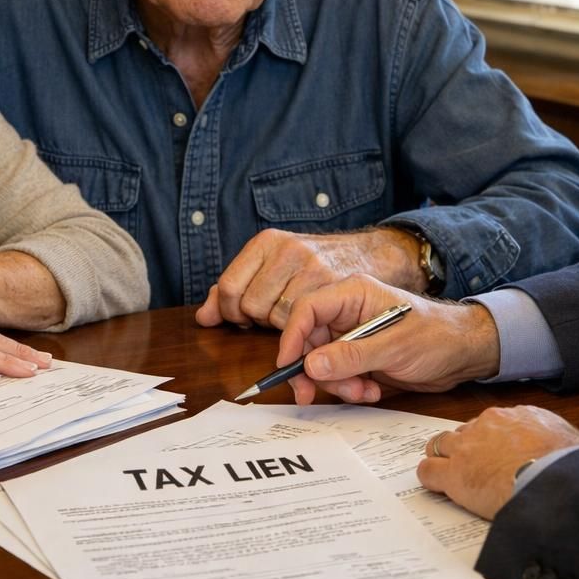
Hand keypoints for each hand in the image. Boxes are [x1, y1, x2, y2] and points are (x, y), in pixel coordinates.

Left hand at [196, 228, 422, 329]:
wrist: (375, 254)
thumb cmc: (319, 265)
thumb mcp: (275, 266)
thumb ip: (237, 289)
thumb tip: (203, 317)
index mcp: (269, 241)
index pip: (230, 287)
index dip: (232, 312)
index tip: (244, 321)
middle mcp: (289, 250)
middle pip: (251, 306)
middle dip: (259, 323)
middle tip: (274, 322)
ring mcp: (314, 267)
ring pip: (279, 318)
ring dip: (285, 332)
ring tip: (297, 325)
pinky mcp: (337, 286)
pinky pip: (308, 323)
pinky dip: (307, 336)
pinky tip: (314, 330)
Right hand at [274, 274, 500, 404]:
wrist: (463, 353)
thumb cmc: (436, 337)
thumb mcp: (394, 347)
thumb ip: (351, 356)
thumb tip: (310, 365)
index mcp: (353, 294)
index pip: (306, 309)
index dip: (291, 337)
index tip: (289, 366)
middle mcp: (347, 313)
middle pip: (308, 341)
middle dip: (316, 371)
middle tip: (317, 394)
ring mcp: (351, 335)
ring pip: (321, 363)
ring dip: (337, 384)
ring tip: (364, 391)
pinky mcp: (358, 356)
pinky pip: (338, 375)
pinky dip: (349, 388)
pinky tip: (372, 391)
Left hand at [417, 406, 578, 518]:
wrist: (556, 480)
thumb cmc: (570, 466)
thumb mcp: (569, 441)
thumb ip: (556, 440)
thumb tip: (562, 451)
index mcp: (518, 415)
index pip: (493, 424)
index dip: (491, 441)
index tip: (495, 454)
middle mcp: (489, 424)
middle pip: (465, 431)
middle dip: (465, 448)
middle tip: (473, 467)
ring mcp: (469, 447)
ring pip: (440, 445)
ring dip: (444, 459)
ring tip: (449, 476)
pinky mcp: (455, 473)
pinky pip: (429, 471)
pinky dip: (431, 479)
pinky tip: (438, 487)